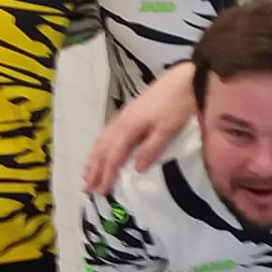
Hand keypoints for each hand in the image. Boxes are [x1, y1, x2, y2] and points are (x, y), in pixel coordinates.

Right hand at [83, 63, 195, 192]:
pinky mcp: (129, 112)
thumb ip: (151, 149)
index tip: (101, 192)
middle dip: (94, 169)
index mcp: (129, 127)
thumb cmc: (178, 105)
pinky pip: (108, 133)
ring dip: (94, 158)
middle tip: (86, 188)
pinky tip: (102, 151)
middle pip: (102, 148)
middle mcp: (121, 122)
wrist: (184, 80)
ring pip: (102, 140)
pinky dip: (101, 146)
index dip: (106, 175)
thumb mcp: (168, 129)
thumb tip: (137, 170)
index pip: (113, 156)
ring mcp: (123, 116)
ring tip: (88, 174)